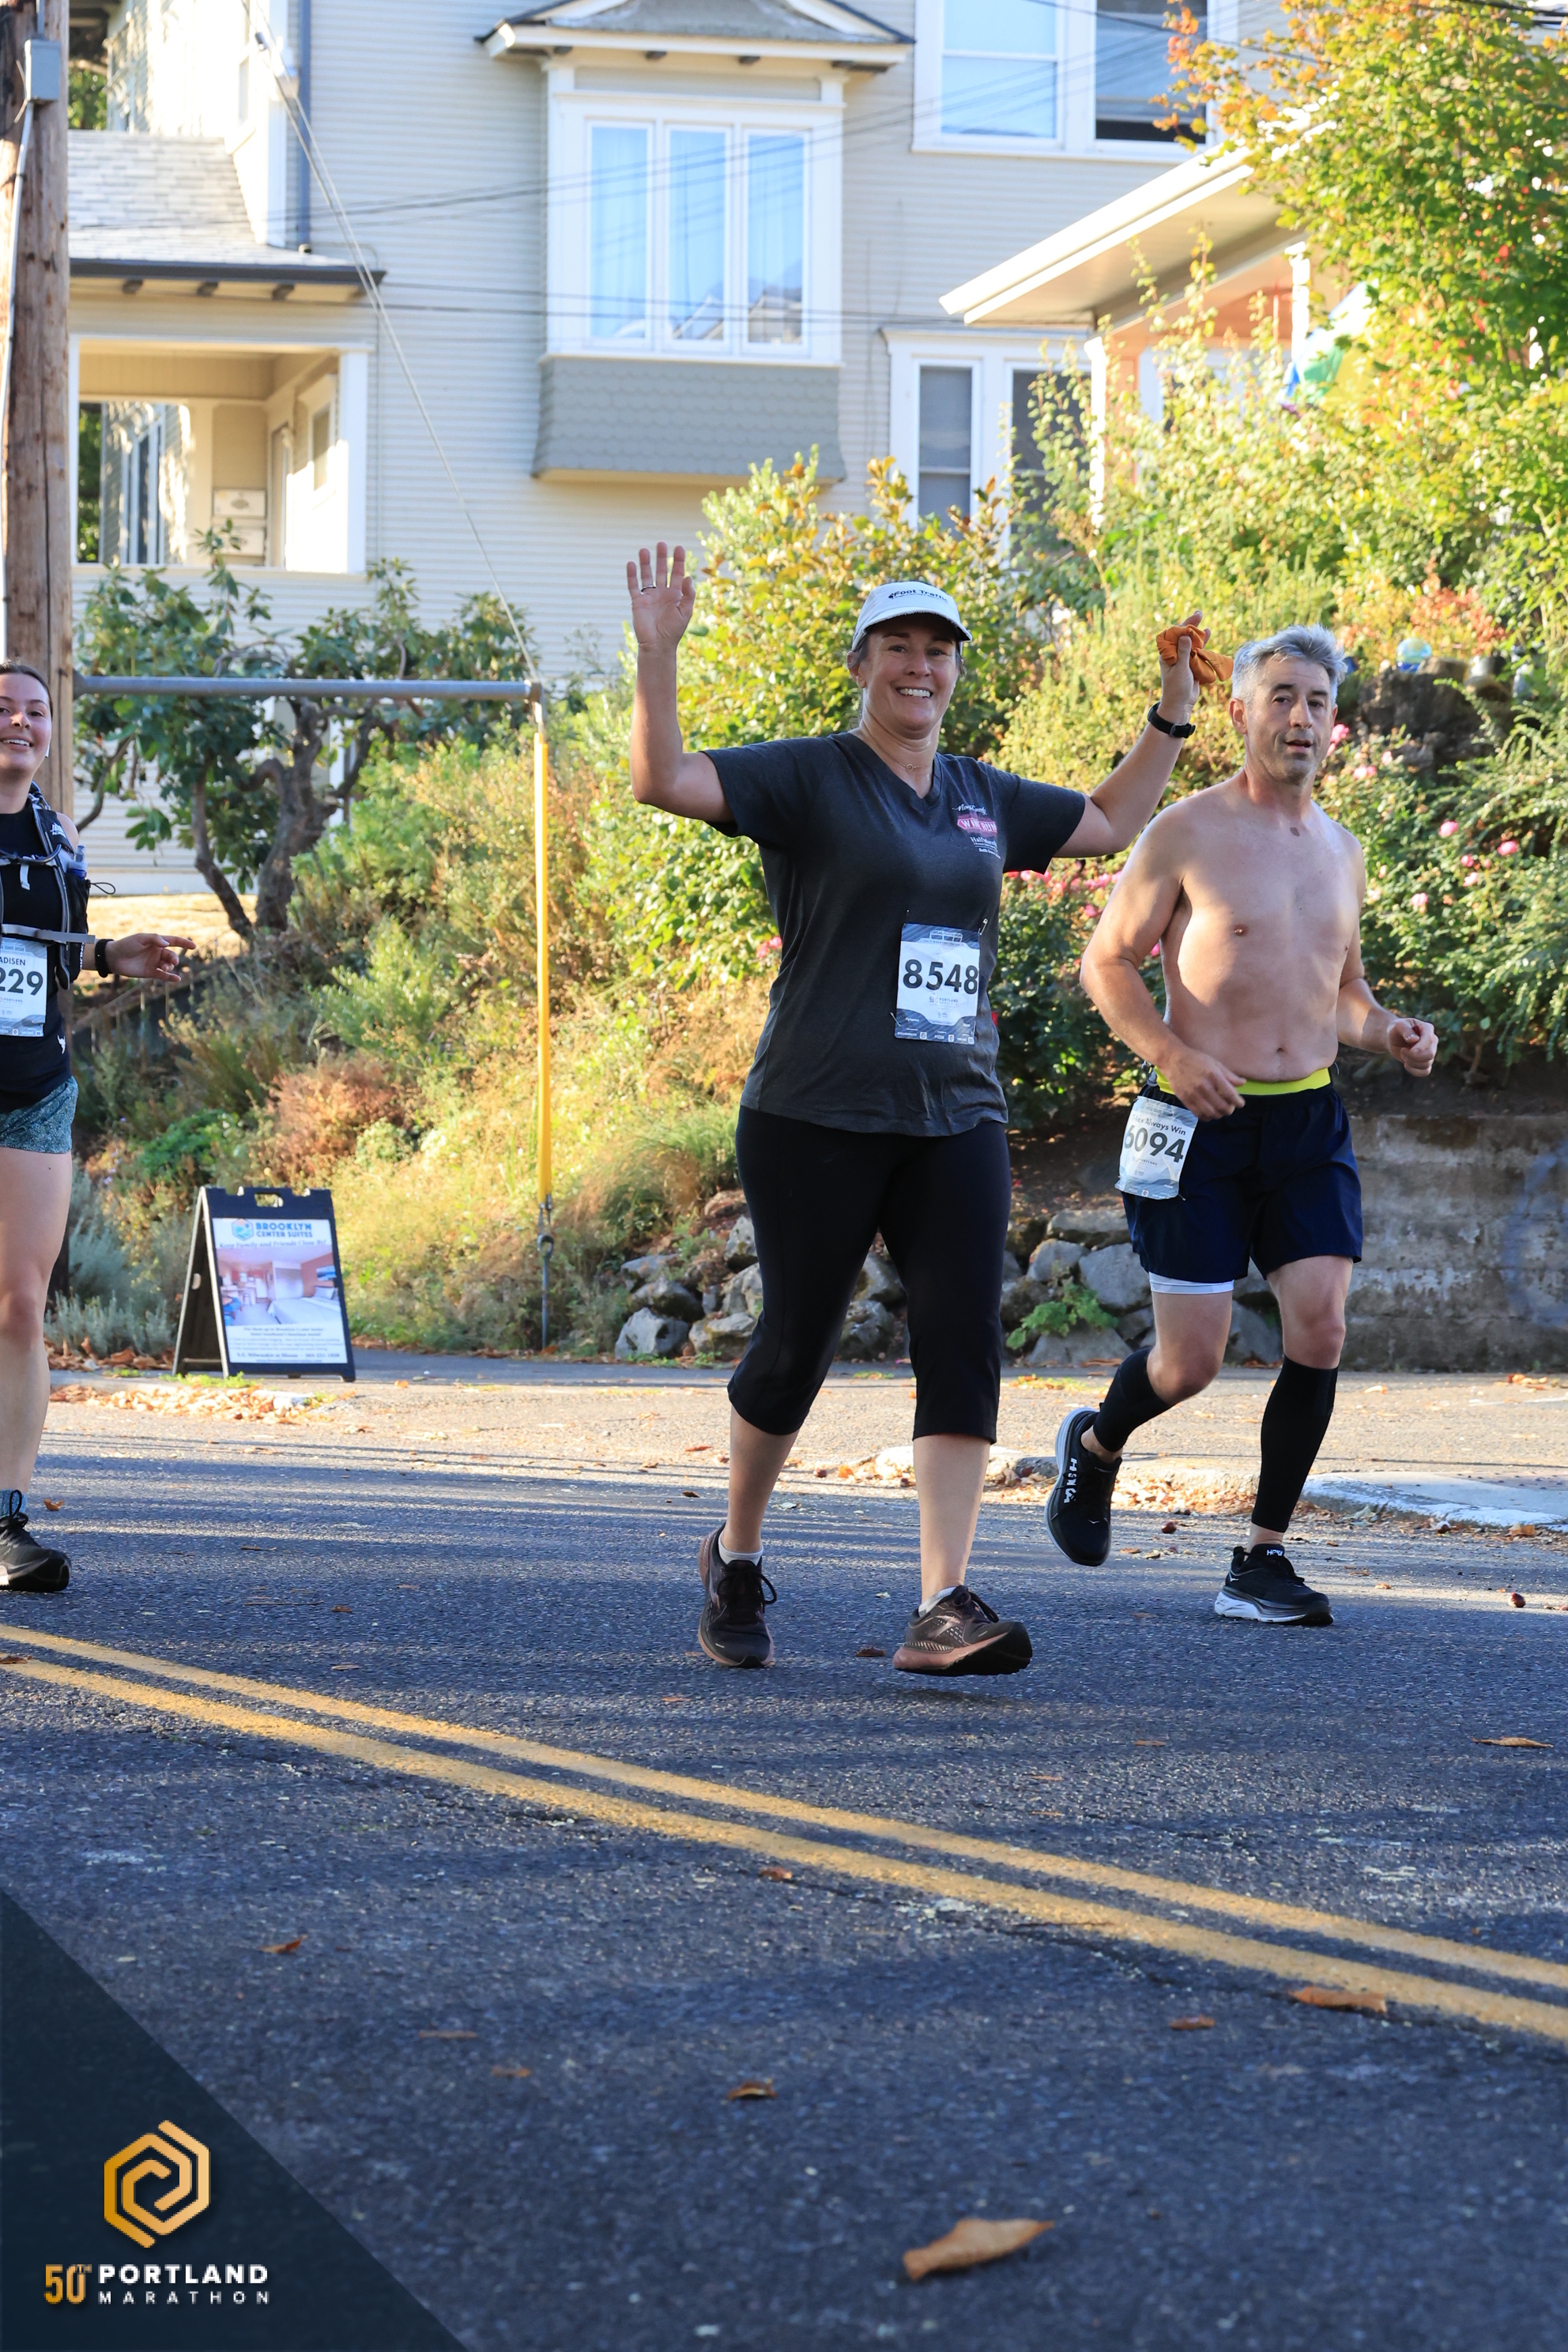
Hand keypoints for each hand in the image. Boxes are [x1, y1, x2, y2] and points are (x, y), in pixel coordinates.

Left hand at [106, 932, 195, 980]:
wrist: (113, 958)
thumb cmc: (126, 945)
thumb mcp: (140, 938)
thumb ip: (154, 939)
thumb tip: (167, 943)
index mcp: (156, 942)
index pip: (173, 942)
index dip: (184, 943)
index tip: (194, 946)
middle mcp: (157, 952)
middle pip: (171, 955)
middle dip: (174, 959)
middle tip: (172, 962)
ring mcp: (154, 963)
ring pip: (168, 966)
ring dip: (170, 967)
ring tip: (165, 969)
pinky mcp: (150, 972)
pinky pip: (163, 976)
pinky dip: (171, 977)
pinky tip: (177, 979)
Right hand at [626, 541, 695, 654]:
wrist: (658, 645)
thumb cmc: (673, 631)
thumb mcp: (685, 612)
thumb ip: (688, 594)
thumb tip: (688, 577)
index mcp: (675, 595)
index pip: (677, 573)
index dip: (678, 561)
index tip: (679, 547)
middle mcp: (662, 593)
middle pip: (661, 571)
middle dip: (662, 558)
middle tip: (661, 544)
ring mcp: (649, 597)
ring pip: (647, 576)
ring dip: (646, 563)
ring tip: (644, 550)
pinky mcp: (637, 602)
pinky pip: (633, 586)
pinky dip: (632, 576)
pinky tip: (631, 564)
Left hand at [1156, 609, 1201, 726]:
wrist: (1180, 704)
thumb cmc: (1176, 688)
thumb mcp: (1180, 669)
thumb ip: (1183, 652)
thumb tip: (1184, 635)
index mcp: (1167, 654)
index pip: (1174, 635)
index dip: (1182, 626)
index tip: (1191, 620)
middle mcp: (1174, 654)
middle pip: (1183, 636)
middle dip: (1190, 625)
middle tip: (1199, 613)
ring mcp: (1183, 659)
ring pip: (1191, 643)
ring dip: (1198, 634)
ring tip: (1204, 623)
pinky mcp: (1191, 665)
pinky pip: (1197, 652)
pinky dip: (1203, 644)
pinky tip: (1207, 634)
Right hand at [1163, 1041, 1244, 1119]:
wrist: (1173, 1060)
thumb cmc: (1196, 1060)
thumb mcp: (1215, 1063)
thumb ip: (1229, 1075)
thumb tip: (1242, 1083)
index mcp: (1213, 1075)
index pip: (1230, 1094)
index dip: (1238, 1102)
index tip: (1241, 1104)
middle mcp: (1204, 1086)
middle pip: (1221, 1106)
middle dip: (1229, 1109)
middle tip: (1230, 1107)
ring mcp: (1193, 1094)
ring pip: (1211, 1113)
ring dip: (1219, 1114)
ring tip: (1220, 1110)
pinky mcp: (1185, 1100)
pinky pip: (1199, 1114)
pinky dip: (1207, 1117)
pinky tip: (1210, 1113)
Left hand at [1386, 1016, 1436, 1075]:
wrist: (1394, 1038)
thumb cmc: (1396, 1030)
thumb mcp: (1397, 1026)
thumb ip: (1406, 1030)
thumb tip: (1415, 1039)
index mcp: (1427, 1029)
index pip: (1429, 1039)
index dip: (1420, 1047)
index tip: (1408, 1050)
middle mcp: (1432, 1041)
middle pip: (1430, 1054)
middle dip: (1414, 1056)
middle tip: (1402, 1051)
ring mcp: (1430, 1052)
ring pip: (1426, 1064)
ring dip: (1411, 1062)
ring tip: (1402, 1054)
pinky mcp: (1426, 1062)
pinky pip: (1425, 1072)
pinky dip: (1415, 1071)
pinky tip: (1406, 1065)